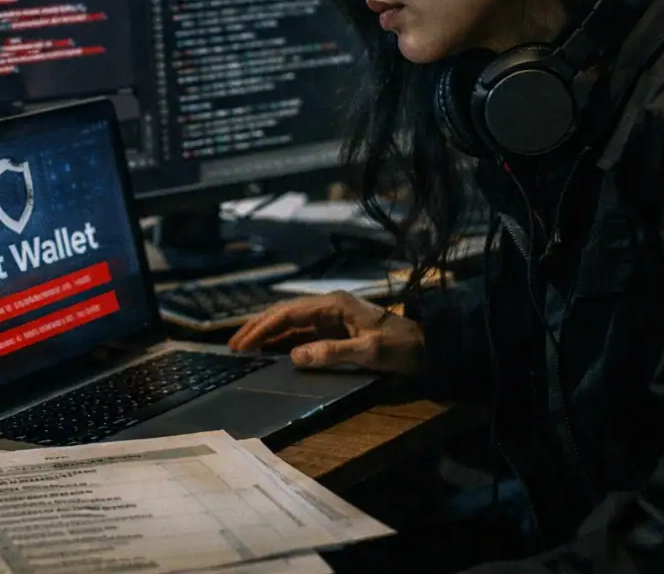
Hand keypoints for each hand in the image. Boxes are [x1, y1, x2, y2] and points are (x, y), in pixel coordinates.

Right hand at [228, 292, 426, 375]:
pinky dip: (284, 343)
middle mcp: (328, 307)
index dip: (262, 328)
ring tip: (245, 349)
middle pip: (284, 314)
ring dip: (268, 336)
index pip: (288, 313)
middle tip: (233, 346)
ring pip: (291, 324)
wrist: (429, 348)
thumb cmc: (402, 347)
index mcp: (333, 304)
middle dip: (258, 328)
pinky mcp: (337, 332)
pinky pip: (303, 335)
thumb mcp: (369, 351)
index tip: (242, 343)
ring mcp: (332, 319)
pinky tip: (272, 353)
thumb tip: (295, 357)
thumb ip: (332, 353)